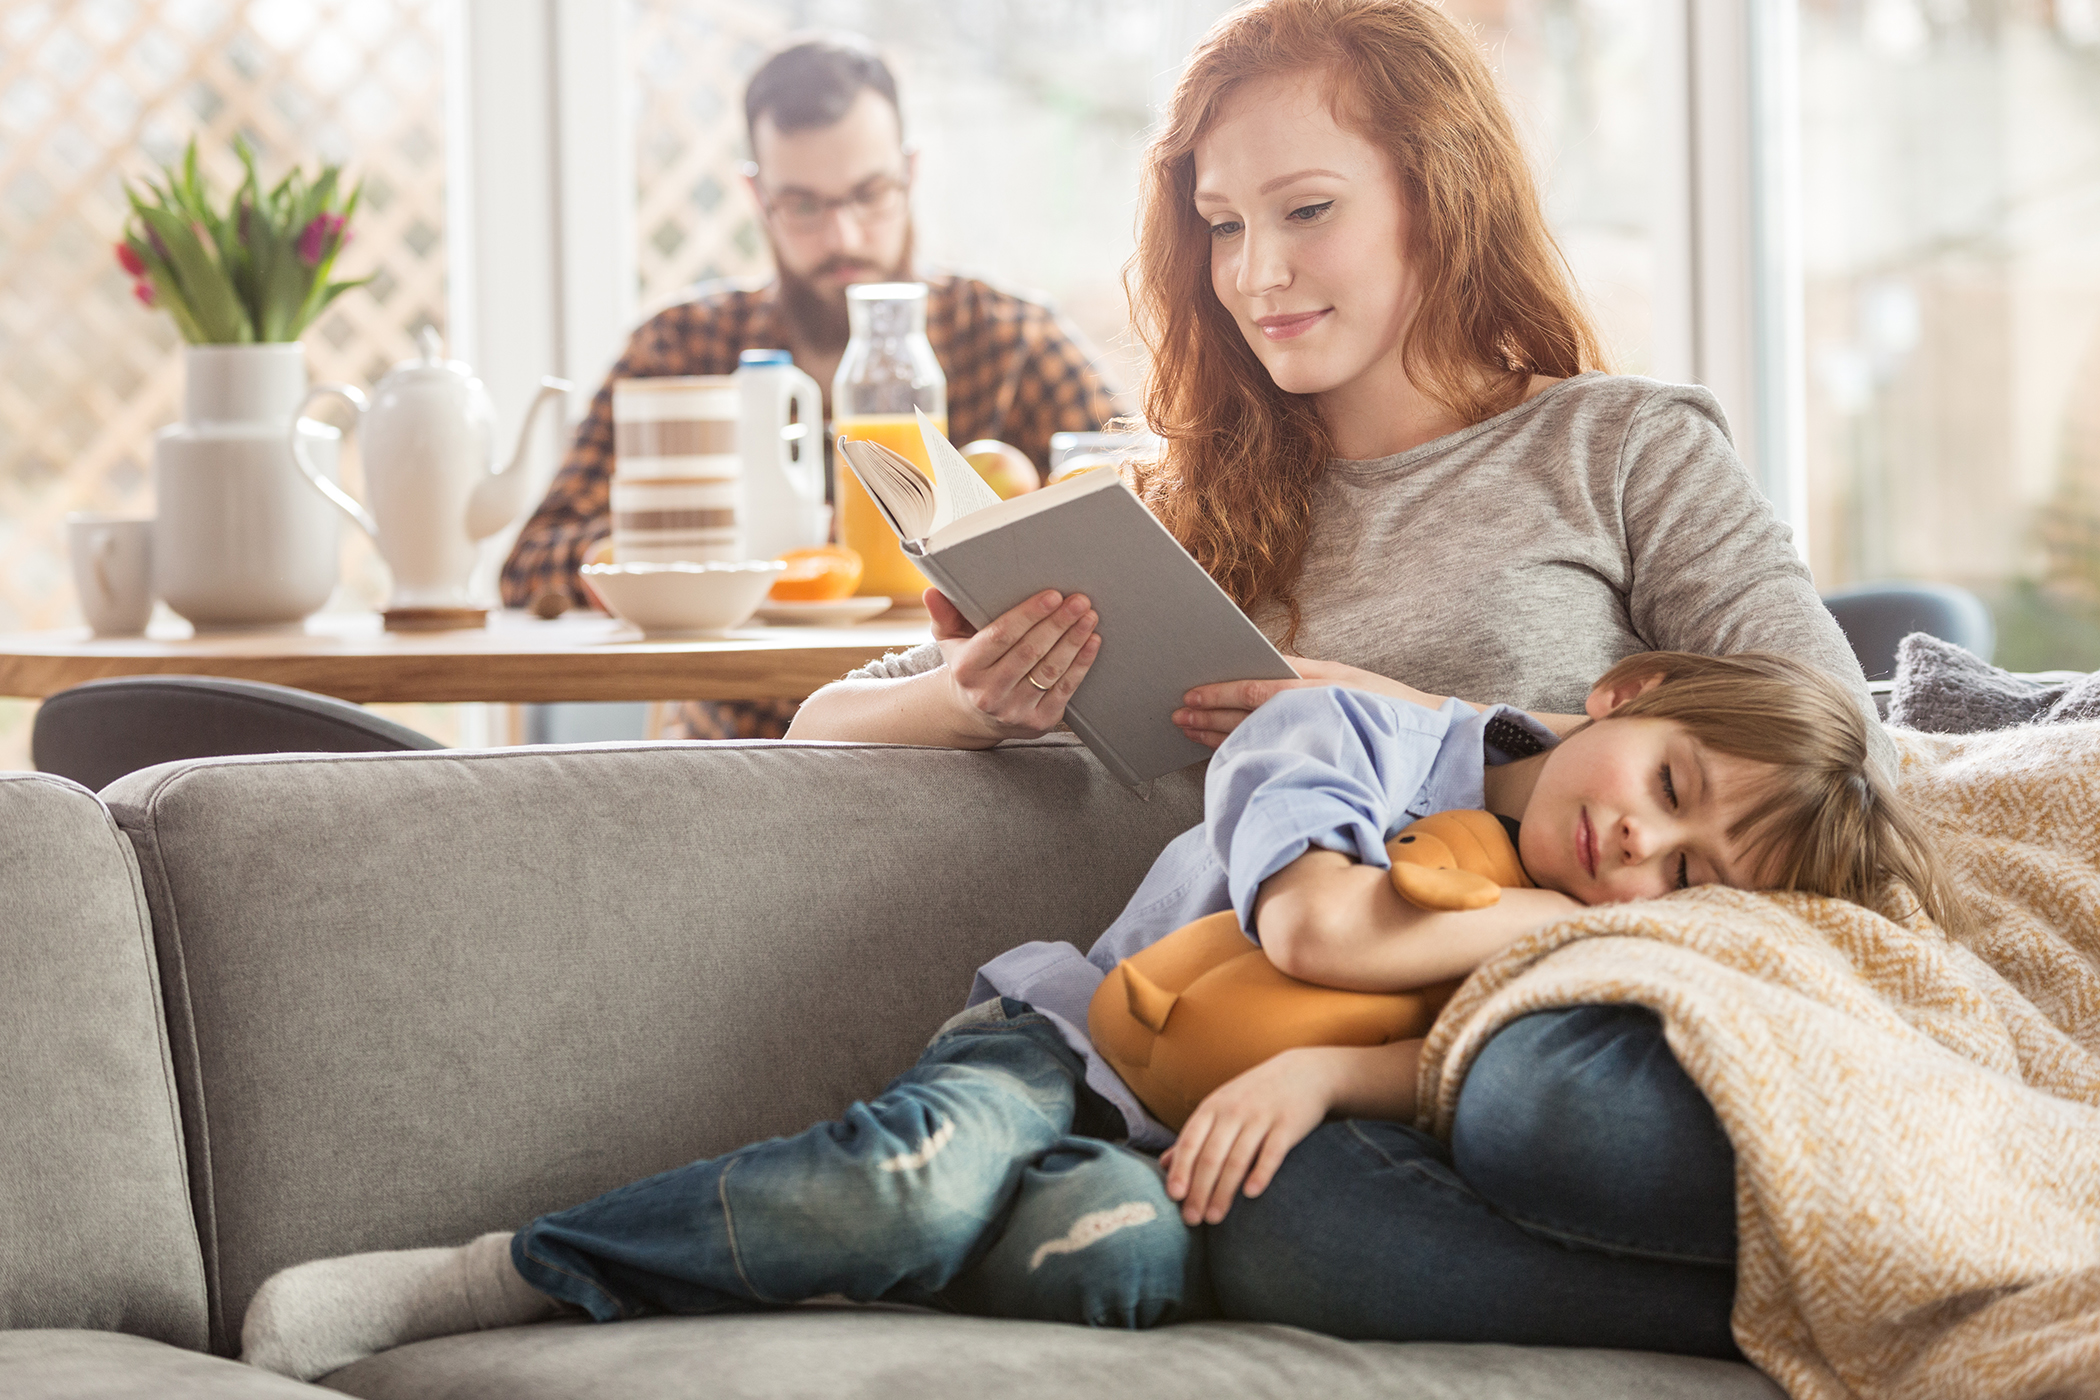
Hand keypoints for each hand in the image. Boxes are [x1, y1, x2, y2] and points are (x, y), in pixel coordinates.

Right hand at [928, 587, 1100, 742]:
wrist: (975, 714)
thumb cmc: (968, 665)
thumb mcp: (949, 640)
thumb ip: (944, 614)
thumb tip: (931, 591)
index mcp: (966, 668)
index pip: (1001, 637)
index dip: (1029, 615)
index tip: (1052, 595)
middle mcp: (988, 693)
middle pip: (1030, 652)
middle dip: (1058, 624)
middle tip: (1079, 601)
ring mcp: (1014, 710)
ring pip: (1050, 670)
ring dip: (1073, 641)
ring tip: (1088, 617)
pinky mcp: (1037, 722)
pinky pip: (1064, 690)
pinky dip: (1081, 664)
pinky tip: (1091, 642)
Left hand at [1159, 1048, 1334, 1224]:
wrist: (1305, 1073)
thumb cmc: (1255, 1095)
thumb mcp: (1221, 1107)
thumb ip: (1195, 1135)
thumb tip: (1164, 1164)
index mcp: (1213, 1107)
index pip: (1190, 1141)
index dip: (1181, 1169)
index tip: (1174, 1197)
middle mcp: (1234, 1110)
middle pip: (1211, 1155)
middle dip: (1199, 1190)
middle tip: (1192, 1219)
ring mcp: (1261, 1116)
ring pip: (1238, 1158)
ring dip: (1224, 1191)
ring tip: (1214, 1217)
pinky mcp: (1288, 1124)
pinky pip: (1272, 1152)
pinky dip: (1260, 1173)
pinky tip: (1250, 1194)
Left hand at [1172, 658, 1454, 748]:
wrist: (1433, 734)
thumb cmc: (1383, 706)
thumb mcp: (1345, 681)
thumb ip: (1303, 680)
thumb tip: (1254, 681)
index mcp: (1318, 680)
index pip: (1258, 687)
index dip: (1220, 692)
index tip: (1190, 696)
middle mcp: (1316, 704)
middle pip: (1250, 712)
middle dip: (1210, 714)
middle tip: (1177, 715)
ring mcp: (1321, 732)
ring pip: (1259, 734)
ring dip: (1220, 735)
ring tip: (1188, 731)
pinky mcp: (1329, 756)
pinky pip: (1279, 756)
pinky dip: (1250, 754)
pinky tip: (1227, 755)